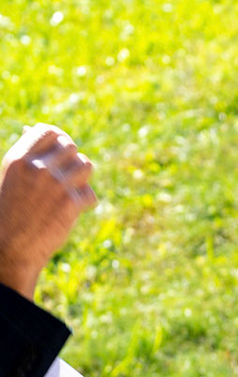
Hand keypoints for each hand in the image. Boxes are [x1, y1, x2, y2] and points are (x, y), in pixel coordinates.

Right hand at [0, 125, 97, 297]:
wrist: (9, 249)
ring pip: (86, 166)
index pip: (49, 131)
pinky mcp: (71, 203)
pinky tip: (69, 212)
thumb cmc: (9, 212)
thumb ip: (27, 156)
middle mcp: (37, 168)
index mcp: (18, 159)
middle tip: (65, 177)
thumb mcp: (11, 178)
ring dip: (81, 179)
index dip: (59, 139)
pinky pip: (90, 194)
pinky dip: (84, 203)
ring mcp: (56, 184)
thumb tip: (33, 128)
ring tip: (68, 192)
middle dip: (71, 161)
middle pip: (71, 147)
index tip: (61, 150)